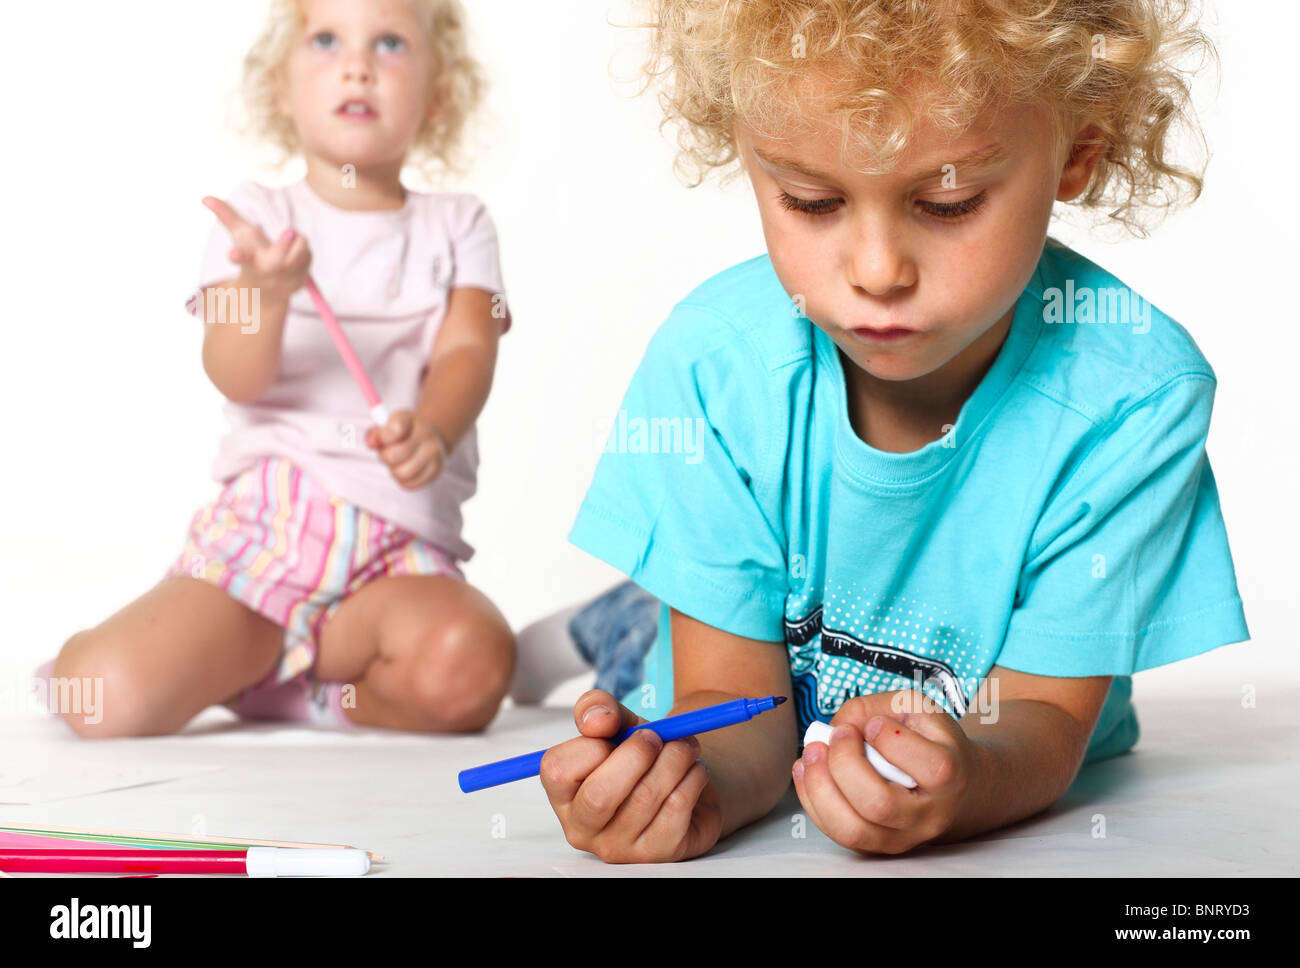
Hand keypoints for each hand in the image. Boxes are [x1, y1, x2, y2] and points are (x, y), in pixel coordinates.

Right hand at [201, 196, 310, 303]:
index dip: (237, 255)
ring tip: (289, 240)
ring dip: (298, 241)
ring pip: (299, 253)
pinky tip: (295, 256)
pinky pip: (308, 258)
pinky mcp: (299, 283)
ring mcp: (283, 282)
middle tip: (290, 230)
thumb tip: (205, 197)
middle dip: (283, 246)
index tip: (233, 253)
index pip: (241, 258)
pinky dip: (304, 251)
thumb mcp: (240, 235)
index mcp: (247, 261)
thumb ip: (226, 216)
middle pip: (276, 261)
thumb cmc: (252, 254)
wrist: (265, 290)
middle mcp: (264, 274)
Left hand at [365, 410, 445, 488]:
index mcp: (410, 420)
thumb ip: (376, 434)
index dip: (383, 437)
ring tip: (399, 462)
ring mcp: (433, 453)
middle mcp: (426, 434)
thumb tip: (372, 443)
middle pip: (393, 456)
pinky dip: (402, 480)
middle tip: (388, 452)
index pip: (394, 429)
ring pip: (401, 473)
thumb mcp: (388, 426)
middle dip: (385, 457)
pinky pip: (408, 484)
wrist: (431, 438)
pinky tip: (407, 469)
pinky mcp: (435, 471)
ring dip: (394, 470)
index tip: (383, 438)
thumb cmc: (403, 433)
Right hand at [539, 690, 721, 862]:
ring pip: (646, 798)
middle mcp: (582, 828)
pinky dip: (692, 779)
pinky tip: (695, 771)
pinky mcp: (657, 855)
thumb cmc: (641, 756)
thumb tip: (596, 720)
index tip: (616, 732)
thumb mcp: (617, 723)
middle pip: (599, 795)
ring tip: (685, 747)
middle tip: (658, 737)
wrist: (684, 783)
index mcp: (563, 794)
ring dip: (675, 759)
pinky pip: (676, 810)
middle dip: (637, 754)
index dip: (591, 745)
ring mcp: (618, 848)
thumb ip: (598, 709)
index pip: (557, 770)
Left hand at [792, 689, 975, 854]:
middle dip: (843, 763)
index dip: (887, 737)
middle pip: (878, 803)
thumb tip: (832, 729)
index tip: (874, 723)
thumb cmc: (930, 742)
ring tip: (811, 753)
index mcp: (947, 775)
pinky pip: (836, 834)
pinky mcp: (876, 846)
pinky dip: (812, 800)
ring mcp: (901, 837)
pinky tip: (807, 772)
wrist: (950, 785)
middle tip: (835, 735)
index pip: (921, 765)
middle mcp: (927, 815)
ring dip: (819, 787)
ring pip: (852, 829)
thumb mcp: (913, 709)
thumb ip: (872, 708)